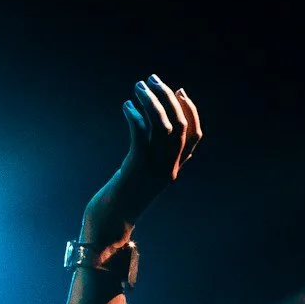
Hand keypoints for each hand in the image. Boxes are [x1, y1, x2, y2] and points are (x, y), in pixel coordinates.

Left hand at [86, 75, 204, 244]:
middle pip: (180, 126)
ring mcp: (154, 169)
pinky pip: (140, 135)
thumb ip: (149, 152)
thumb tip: (148, 121)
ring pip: (163, 127)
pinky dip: (135, 116)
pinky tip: (126, 106)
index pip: (195, 136)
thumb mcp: (141, 173)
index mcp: (173, 169)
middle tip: (152, 79)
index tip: (179, 91)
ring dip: (152, 101)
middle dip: (168, 97)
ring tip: (138, 86)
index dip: (191, 111)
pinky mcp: (135, 168)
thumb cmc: (120, 198)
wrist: (109, 224)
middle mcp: (169, 168)